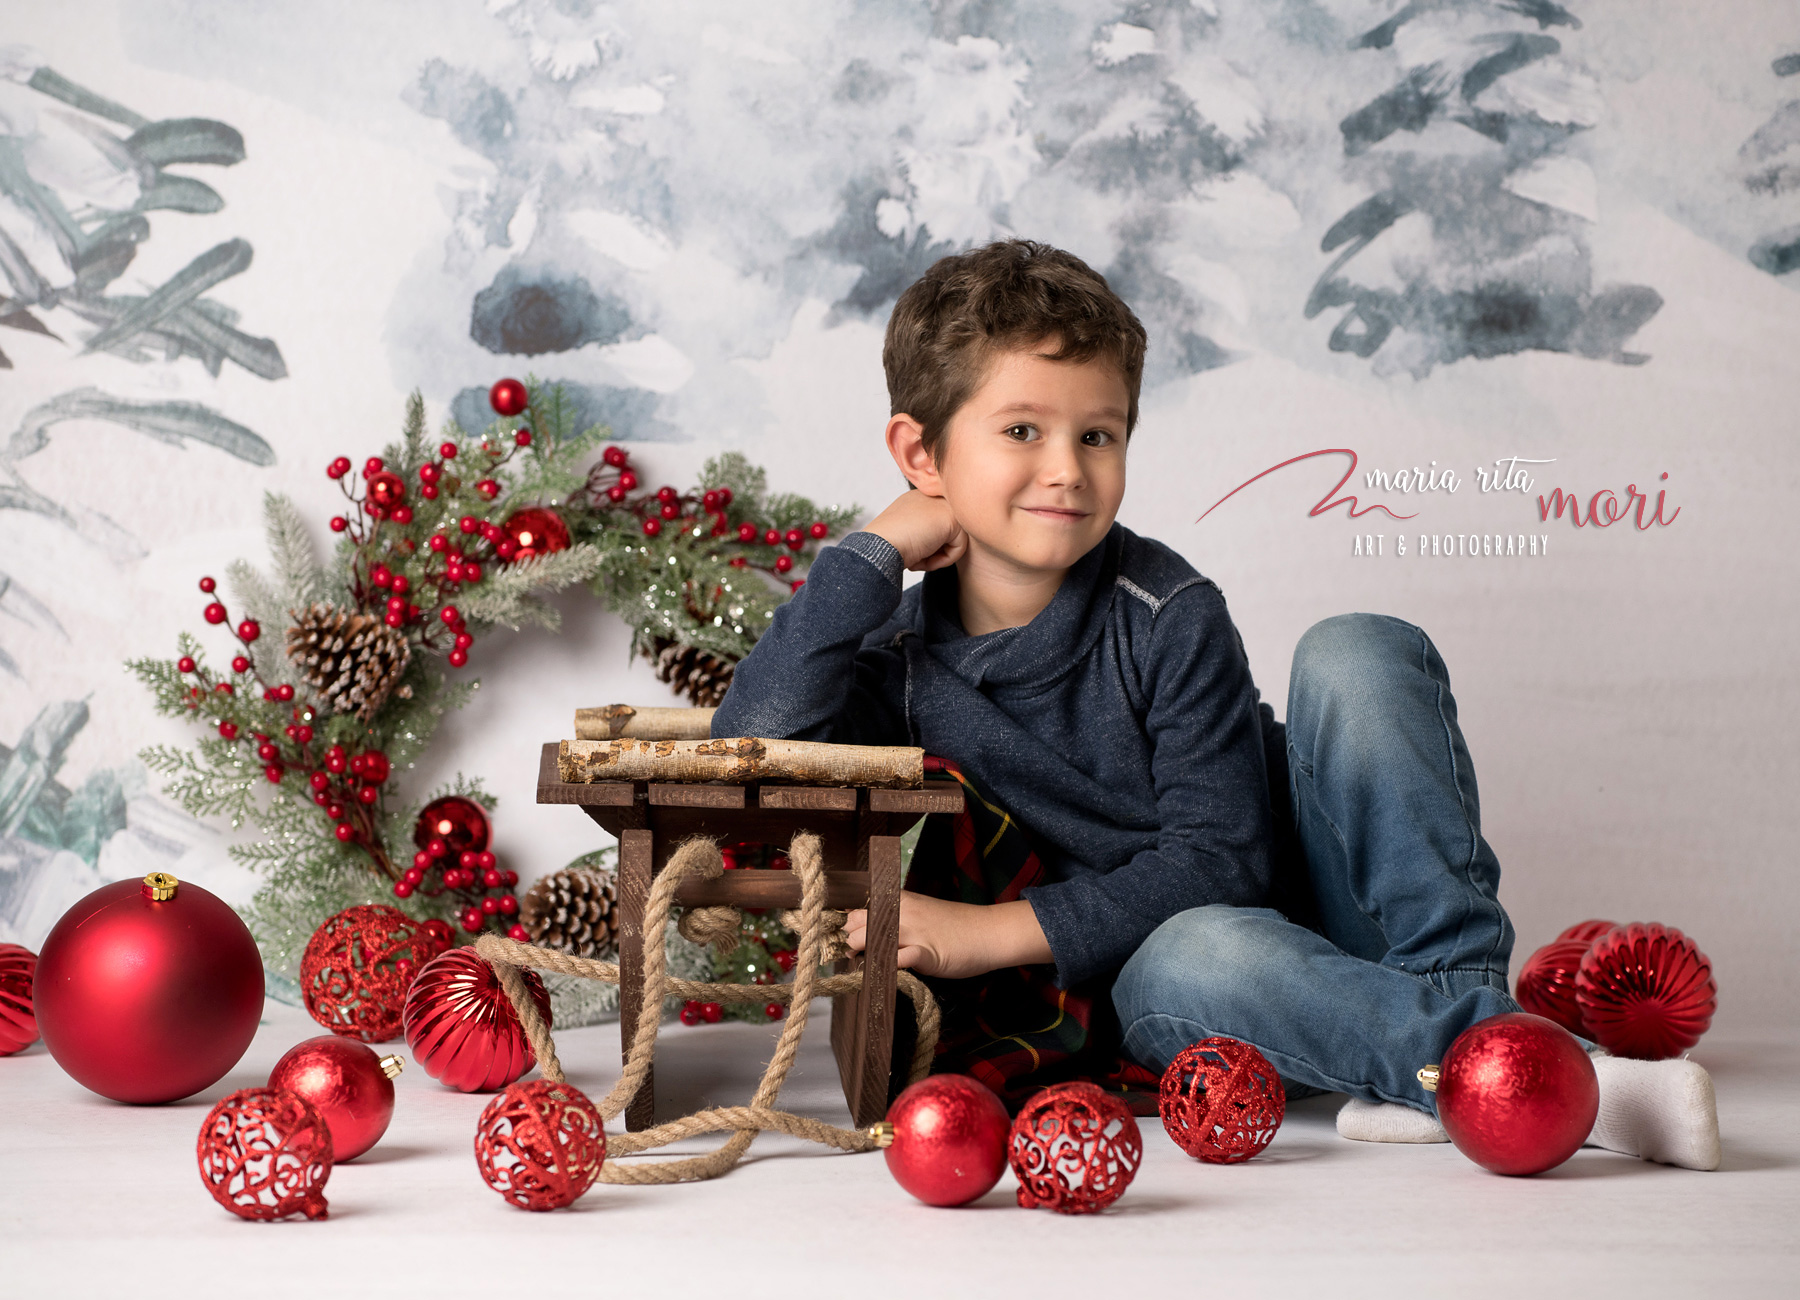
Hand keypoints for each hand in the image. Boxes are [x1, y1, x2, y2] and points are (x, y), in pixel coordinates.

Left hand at [843, 893, 1050, 979]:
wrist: (989, 932)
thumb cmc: (955, 925)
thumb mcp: (921, 912)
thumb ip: (895, 918)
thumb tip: (865, 929)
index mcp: (898, 899)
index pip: (856, 911)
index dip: (849, 929)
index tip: (850, 942)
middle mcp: (900, 912)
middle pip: (854, 926)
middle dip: (851, 945)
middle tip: (859, 959)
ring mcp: (911, 932)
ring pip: (866, 940)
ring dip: (863, 956)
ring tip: (871, 967)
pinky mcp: (924, 954)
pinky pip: (893, 962)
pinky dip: (884, 970)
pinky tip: (886, 975)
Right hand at [862, 489, 966, 572]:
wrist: (878, 545)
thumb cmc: (886, 545)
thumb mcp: (904, 533)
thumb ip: (924, 531)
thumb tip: (940, 544)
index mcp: (918, 499)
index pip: (936, 528)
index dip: (925, 546)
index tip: (906, 549)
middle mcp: (931, 497)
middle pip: (947, 534)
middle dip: (934, 550)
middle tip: (913, 554)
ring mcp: (942, 503)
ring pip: (955, 541)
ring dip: (937, 557)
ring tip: (917, 555)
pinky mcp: (951, 517)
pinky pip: (960, 548)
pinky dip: (943, 560)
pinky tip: (924, 556)